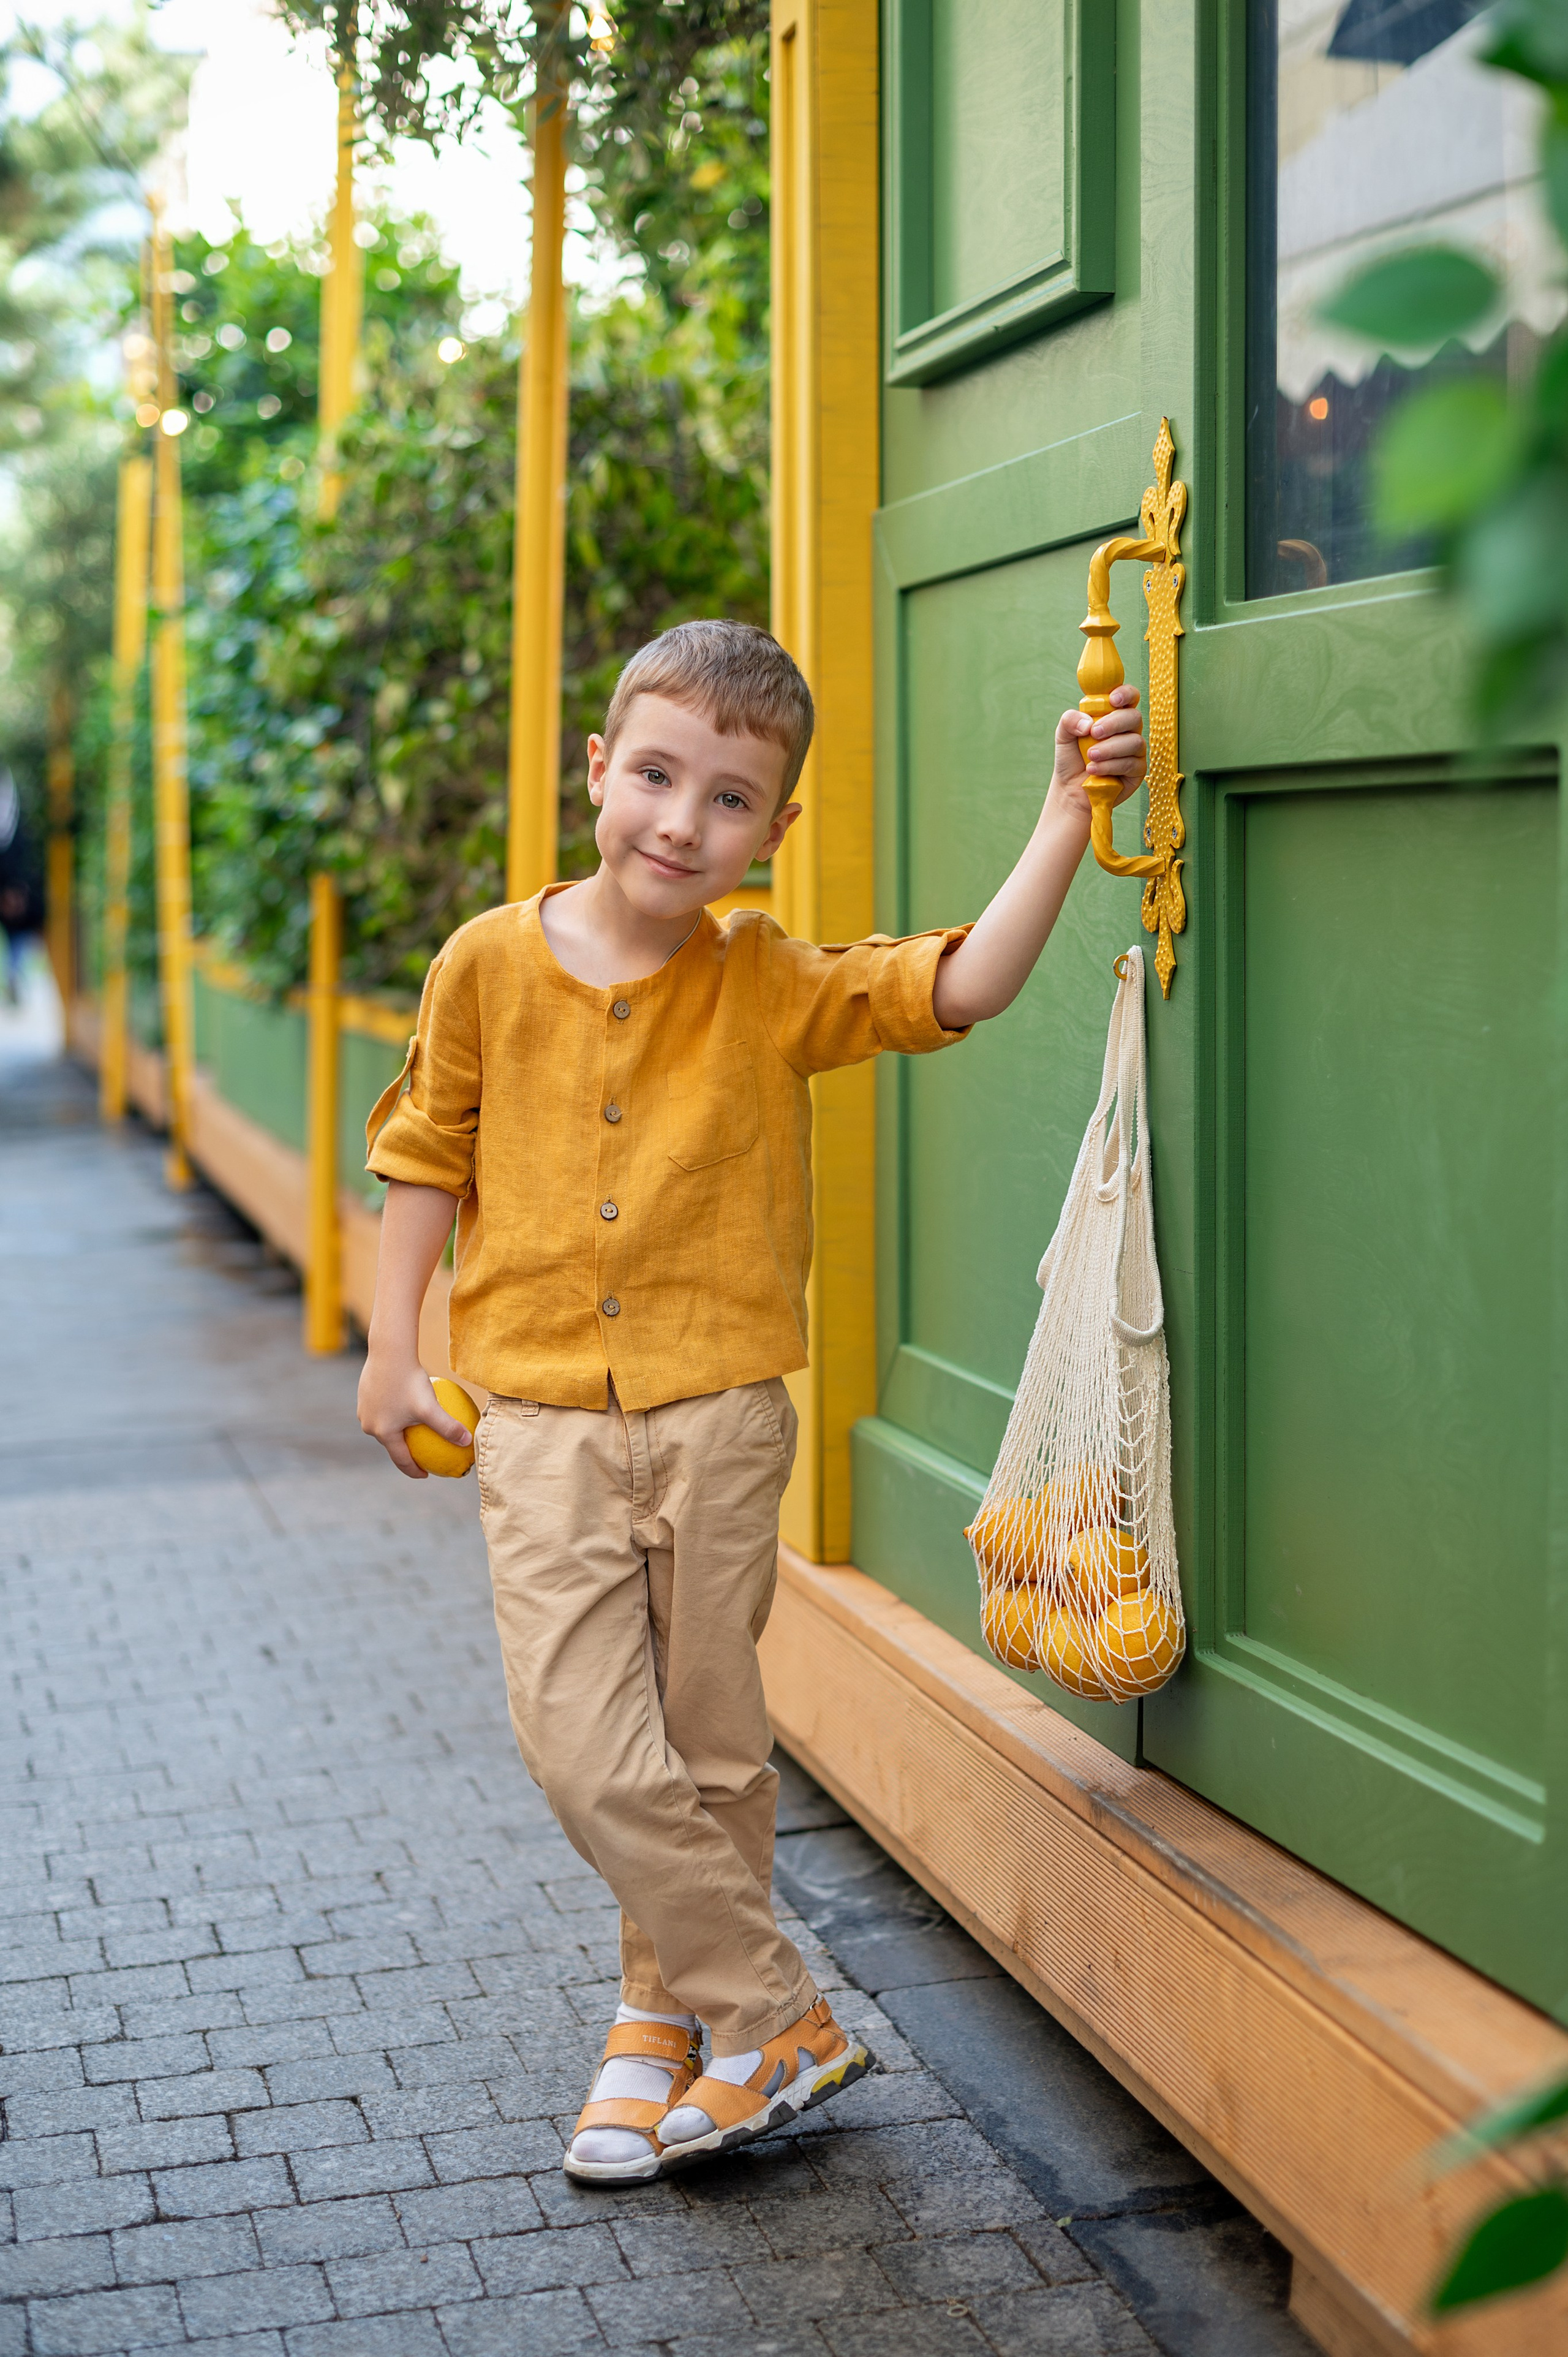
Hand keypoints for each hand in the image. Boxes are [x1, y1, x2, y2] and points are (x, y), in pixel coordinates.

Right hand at [357, 1350, 471, 1479]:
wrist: (388, 1352)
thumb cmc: (410, 1382)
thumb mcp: (431, 1408)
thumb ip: (448, 1427)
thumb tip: (468, 1442)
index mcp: (383, 1433)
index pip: (401, 1460)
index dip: (414, 1470)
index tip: (426, 1474)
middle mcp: (369, 1425)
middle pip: (391, 1444)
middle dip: (405, 1452)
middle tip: (421, 1455)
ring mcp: (364, 1410)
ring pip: (385, 1426)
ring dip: (398, 1432)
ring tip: (414, 1432)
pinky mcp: (364, 1395)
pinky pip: (383, 1409)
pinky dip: (395, 1413)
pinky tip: (409, 1406)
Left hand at [1045, 684, 1146, 826]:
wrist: (1070, 789)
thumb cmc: (1072, 759)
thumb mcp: (1063, 735)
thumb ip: (1069, 720)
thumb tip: (1088, 722)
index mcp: (1113, 716)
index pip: (1129, 697)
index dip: (1126, 693)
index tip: (1112, 699)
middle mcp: (1128, 731)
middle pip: (1134, 717)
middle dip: (1113, 724)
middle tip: (1094, 733)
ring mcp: (1135, 751)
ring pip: (1134, 742)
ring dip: (1109, 749)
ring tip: (1090, 757)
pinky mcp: (1137, 771)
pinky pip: (1131, 764)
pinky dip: (1110, 766)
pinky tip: (1094, 770)